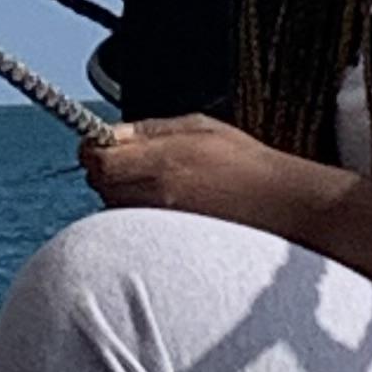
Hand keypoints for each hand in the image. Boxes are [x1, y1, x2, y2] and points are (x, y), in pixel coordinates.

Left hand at [86, 112, 291, 225]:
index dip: (94, 149)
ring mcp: (159, 224)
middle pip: (100, 185)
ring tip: (153, 184)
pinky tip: (163, 205)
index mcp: (162, 160)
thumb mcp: (198, 127)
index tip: (101, 143)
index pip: (98, 160)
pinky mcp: (166, 243)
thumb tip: (111, 132)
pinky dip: (136, 214)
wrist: (277, 205)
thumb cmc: (243, 163)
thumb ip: (149, 130)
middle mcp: (156, 195)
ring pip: (114, 208)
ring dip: (120, 193)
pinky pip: (133, 227)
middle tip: (129, 161)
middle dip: (106, 170)